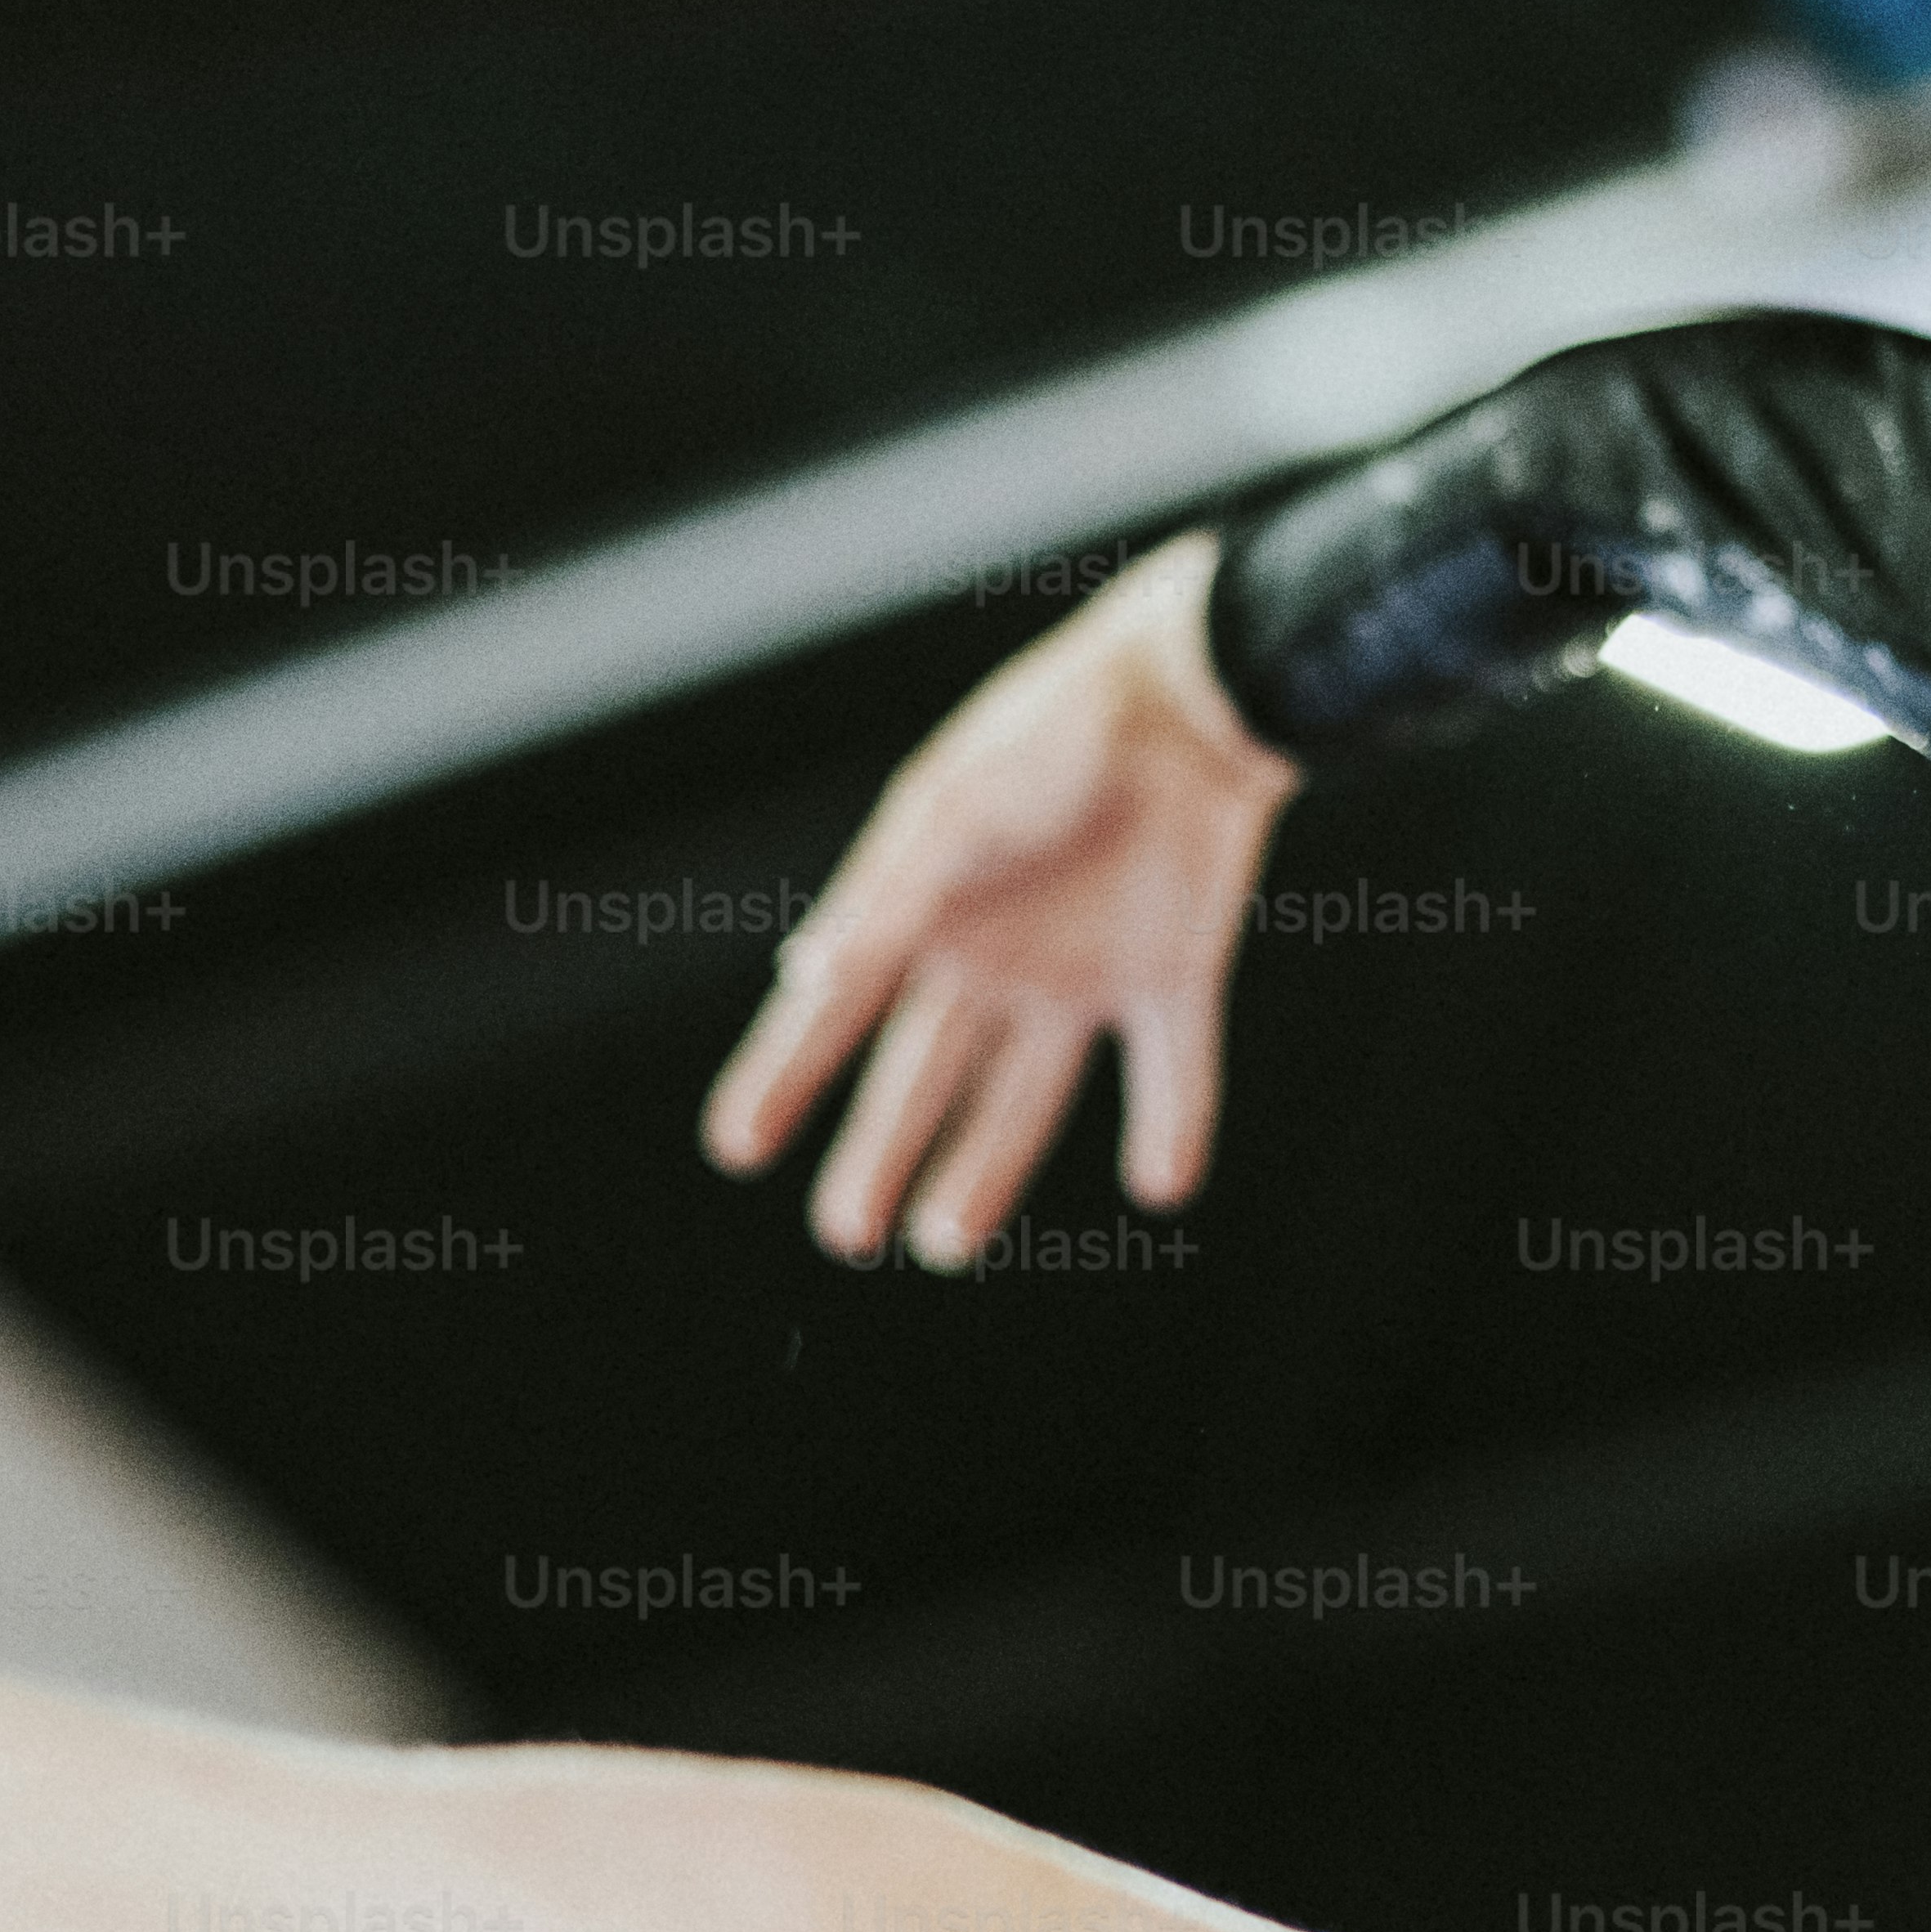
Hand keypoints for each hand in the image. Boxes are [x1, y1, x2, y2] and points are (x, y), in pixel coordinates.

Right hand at [697, 531, 1299, 1265]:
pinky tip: (1160, 1182)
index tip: (735, 1144)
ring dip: (987, 1168)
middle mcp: (994, 955)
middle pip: (922, 1076)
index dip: (782, 1077)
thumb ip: (888, 900)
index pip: (836, 1014)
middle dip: (878, 1152)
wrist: (1194, 691)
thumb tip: (805, 979)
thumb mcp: (954, 812)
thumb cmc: (1053, 735)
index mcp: (926, 909)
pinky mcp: (1173, 974)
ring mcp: (1083, 971)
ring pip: (1026, 1097)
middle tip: (843, 1232)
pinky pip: (1173, 1068)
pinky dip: (1173, 1125)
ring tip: (943, 1240)